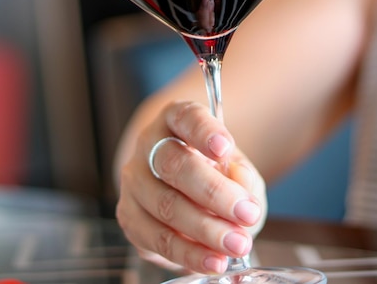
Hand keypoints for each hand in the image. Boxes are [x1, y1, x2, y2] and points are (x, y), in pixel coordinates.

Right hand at [115, 100, 266, 274]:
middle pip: (173, 165)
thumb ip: (243, 174)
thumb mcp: (237, 167)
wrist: (186, 191)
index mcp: (175, 119)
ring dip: (206, 229)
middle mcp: (149, 145)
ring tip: (238, 243)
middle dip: (214, 192)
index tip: (224, 149)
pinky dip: (189, 253)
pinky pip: (157, 240)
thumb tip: (241, 183)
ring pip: (165, 205)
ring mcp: (135, 181)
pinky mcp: (130, 217)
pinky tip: (214, 259)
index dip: (204, 132)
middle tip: (246, 213)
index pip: (186, 118)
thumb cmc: (213, 172)